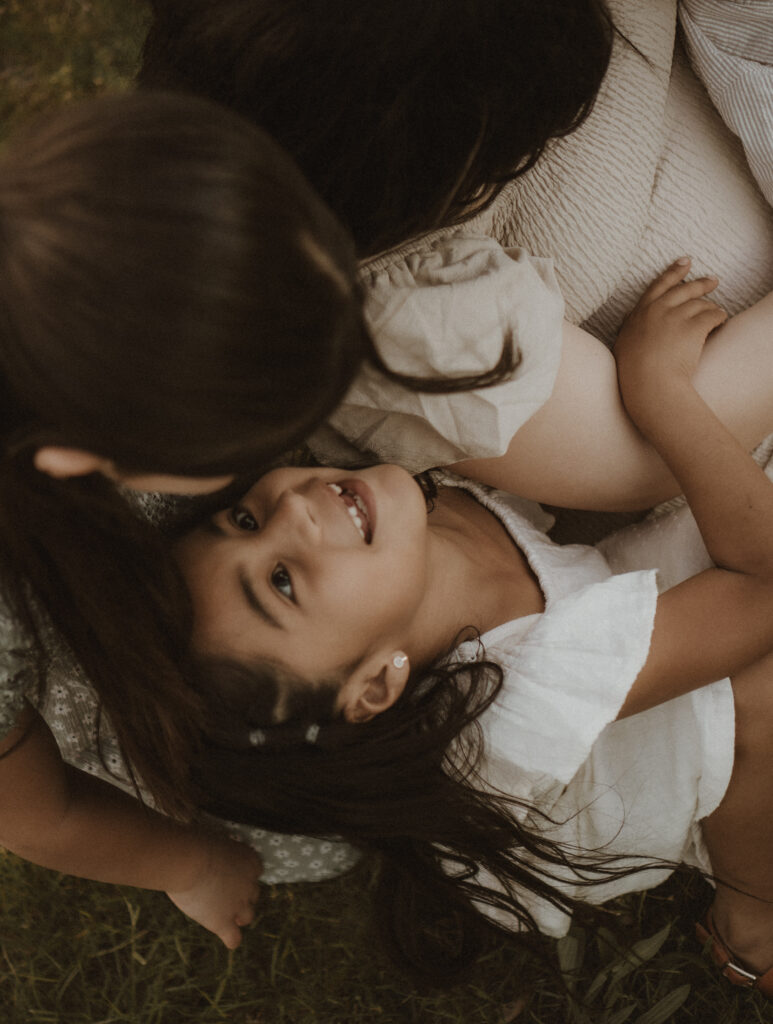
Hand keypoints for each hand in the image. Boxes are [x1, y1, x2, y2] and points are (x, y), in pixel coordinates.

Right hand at [167, 833, 262, 948]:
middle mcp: (249, 884)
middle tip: (220, 891)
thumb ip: (219, 852)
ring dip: (238, 915)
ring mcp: (238, 905)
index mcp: (250, 861)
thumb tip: (209, 853)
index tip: (226, 871)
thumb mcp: (214, 840)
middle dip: (240, 894)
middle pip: (252, 894)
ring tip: (221, 912)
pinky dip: (231, 938)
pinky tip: (225, 936)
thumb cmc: (195, 842)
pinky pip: (234, 938)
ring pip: (247, 916)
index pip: (254, 870)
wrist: (188, 861)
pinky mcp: (222, 922)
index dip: (241, 873)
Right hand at [614, 258, 726, 424]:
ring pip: (700, 303)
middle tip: (713, 281)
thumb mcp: (623, 344)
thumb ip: (630, 327)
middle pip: (684, 289)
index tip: (686, 261)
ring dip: (710, 306)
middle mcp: (657, 310)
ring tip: (717, 311)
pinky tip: (721, 320)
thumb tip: (631, 319)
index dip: (674, 272)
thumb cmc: (634, 371)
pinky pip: (713, 315)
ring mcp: (675, 317)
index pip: (659, 286)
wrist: (649, 385)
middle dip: (701, 283)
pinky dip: (719, 316)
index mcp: (640, 313)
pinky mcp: (693, 327)